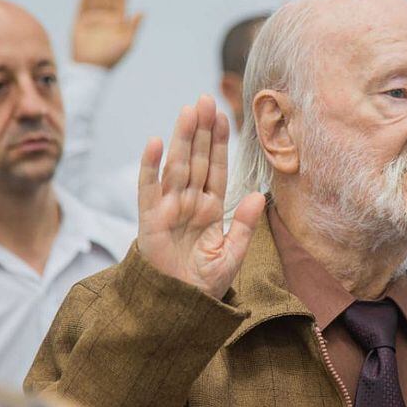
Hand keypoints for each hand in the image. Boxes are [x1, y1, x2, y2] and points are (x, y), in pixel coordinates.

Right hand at [72, 0, 143, 68]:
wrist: (92, 68)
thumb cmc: (112, 57)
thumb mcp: (127, 42)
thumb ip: (133, 26)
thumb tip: (142, 12)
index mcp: (118, 23)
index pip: (120, 1)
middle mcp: (105, 19)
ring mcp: (92, 20)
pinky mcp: (80, 23)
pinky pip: (82, 7)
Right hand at [137, 95, 265, 299]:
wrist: (179, 308)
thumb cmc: (205, 283)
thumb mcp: (233, 255)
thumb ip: (244, 225)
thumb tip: (258, 195)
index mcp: (211, 208)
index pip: (216, 168)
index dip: (219, 142)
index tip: (224, 115)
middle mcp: (190, 203)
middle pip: (196, 159)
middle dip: (201, 130)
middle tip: (205, 99)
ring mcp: (168, 208)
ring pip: (176, 166)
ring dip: (182, 138)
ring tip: (188, 111)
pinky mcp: (149, 219)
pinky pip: (148, 188)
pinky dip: (150, 166)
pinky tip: (155, 142)